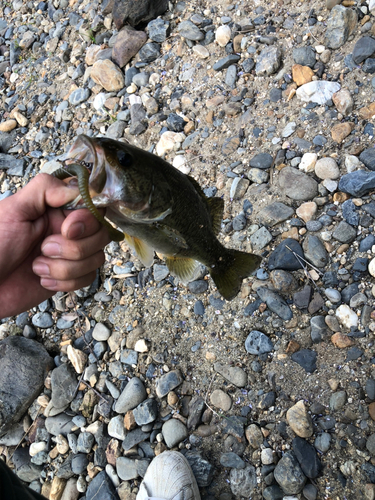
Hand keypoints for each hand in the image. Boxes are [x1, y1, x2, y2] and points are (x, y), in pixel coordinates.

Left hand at [0, 174, 110, 318]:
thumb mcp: (14, 210)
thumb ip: (44, 189)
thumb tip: (77, 188)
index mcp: (56, 210)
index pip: (93, 208)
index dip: (87, 220)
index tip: (67, 230)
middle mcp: (67, 231)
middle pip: (101, 234)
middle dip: (74, 248)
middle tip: (44, 249)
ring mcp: (70, 255)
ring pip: (96, 258)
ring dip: (65, 268)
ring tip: (36, 267)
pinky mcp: (70, 277)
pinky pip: (88, 277)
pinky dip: (65, 282)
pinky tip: (42, 279)